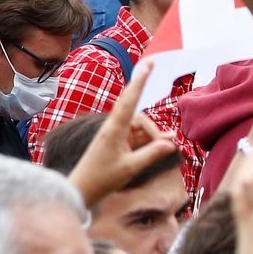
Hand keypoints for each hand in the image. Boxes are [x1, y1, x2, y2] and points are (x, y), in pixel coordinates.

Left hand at [65, 62, 179, 209]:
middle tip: (168, 133)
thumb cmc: (102, 179)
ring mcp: (114, 135)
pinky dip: (148, 139)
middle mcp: (113, 128)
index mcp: (114, 129)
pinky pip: (135, 135)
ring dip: (153, 134)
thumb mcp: (131, 168)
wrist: (82, 189)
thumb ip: (151, 154)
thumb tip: (170, 143)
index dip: (140, 81)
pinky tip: (162, 145)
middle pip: (137, 112)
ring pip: (138, 126)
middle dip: (152, 119)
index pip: (130, 99)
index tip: (148, 64)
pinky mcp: (115, 143)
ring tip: (168, 145)